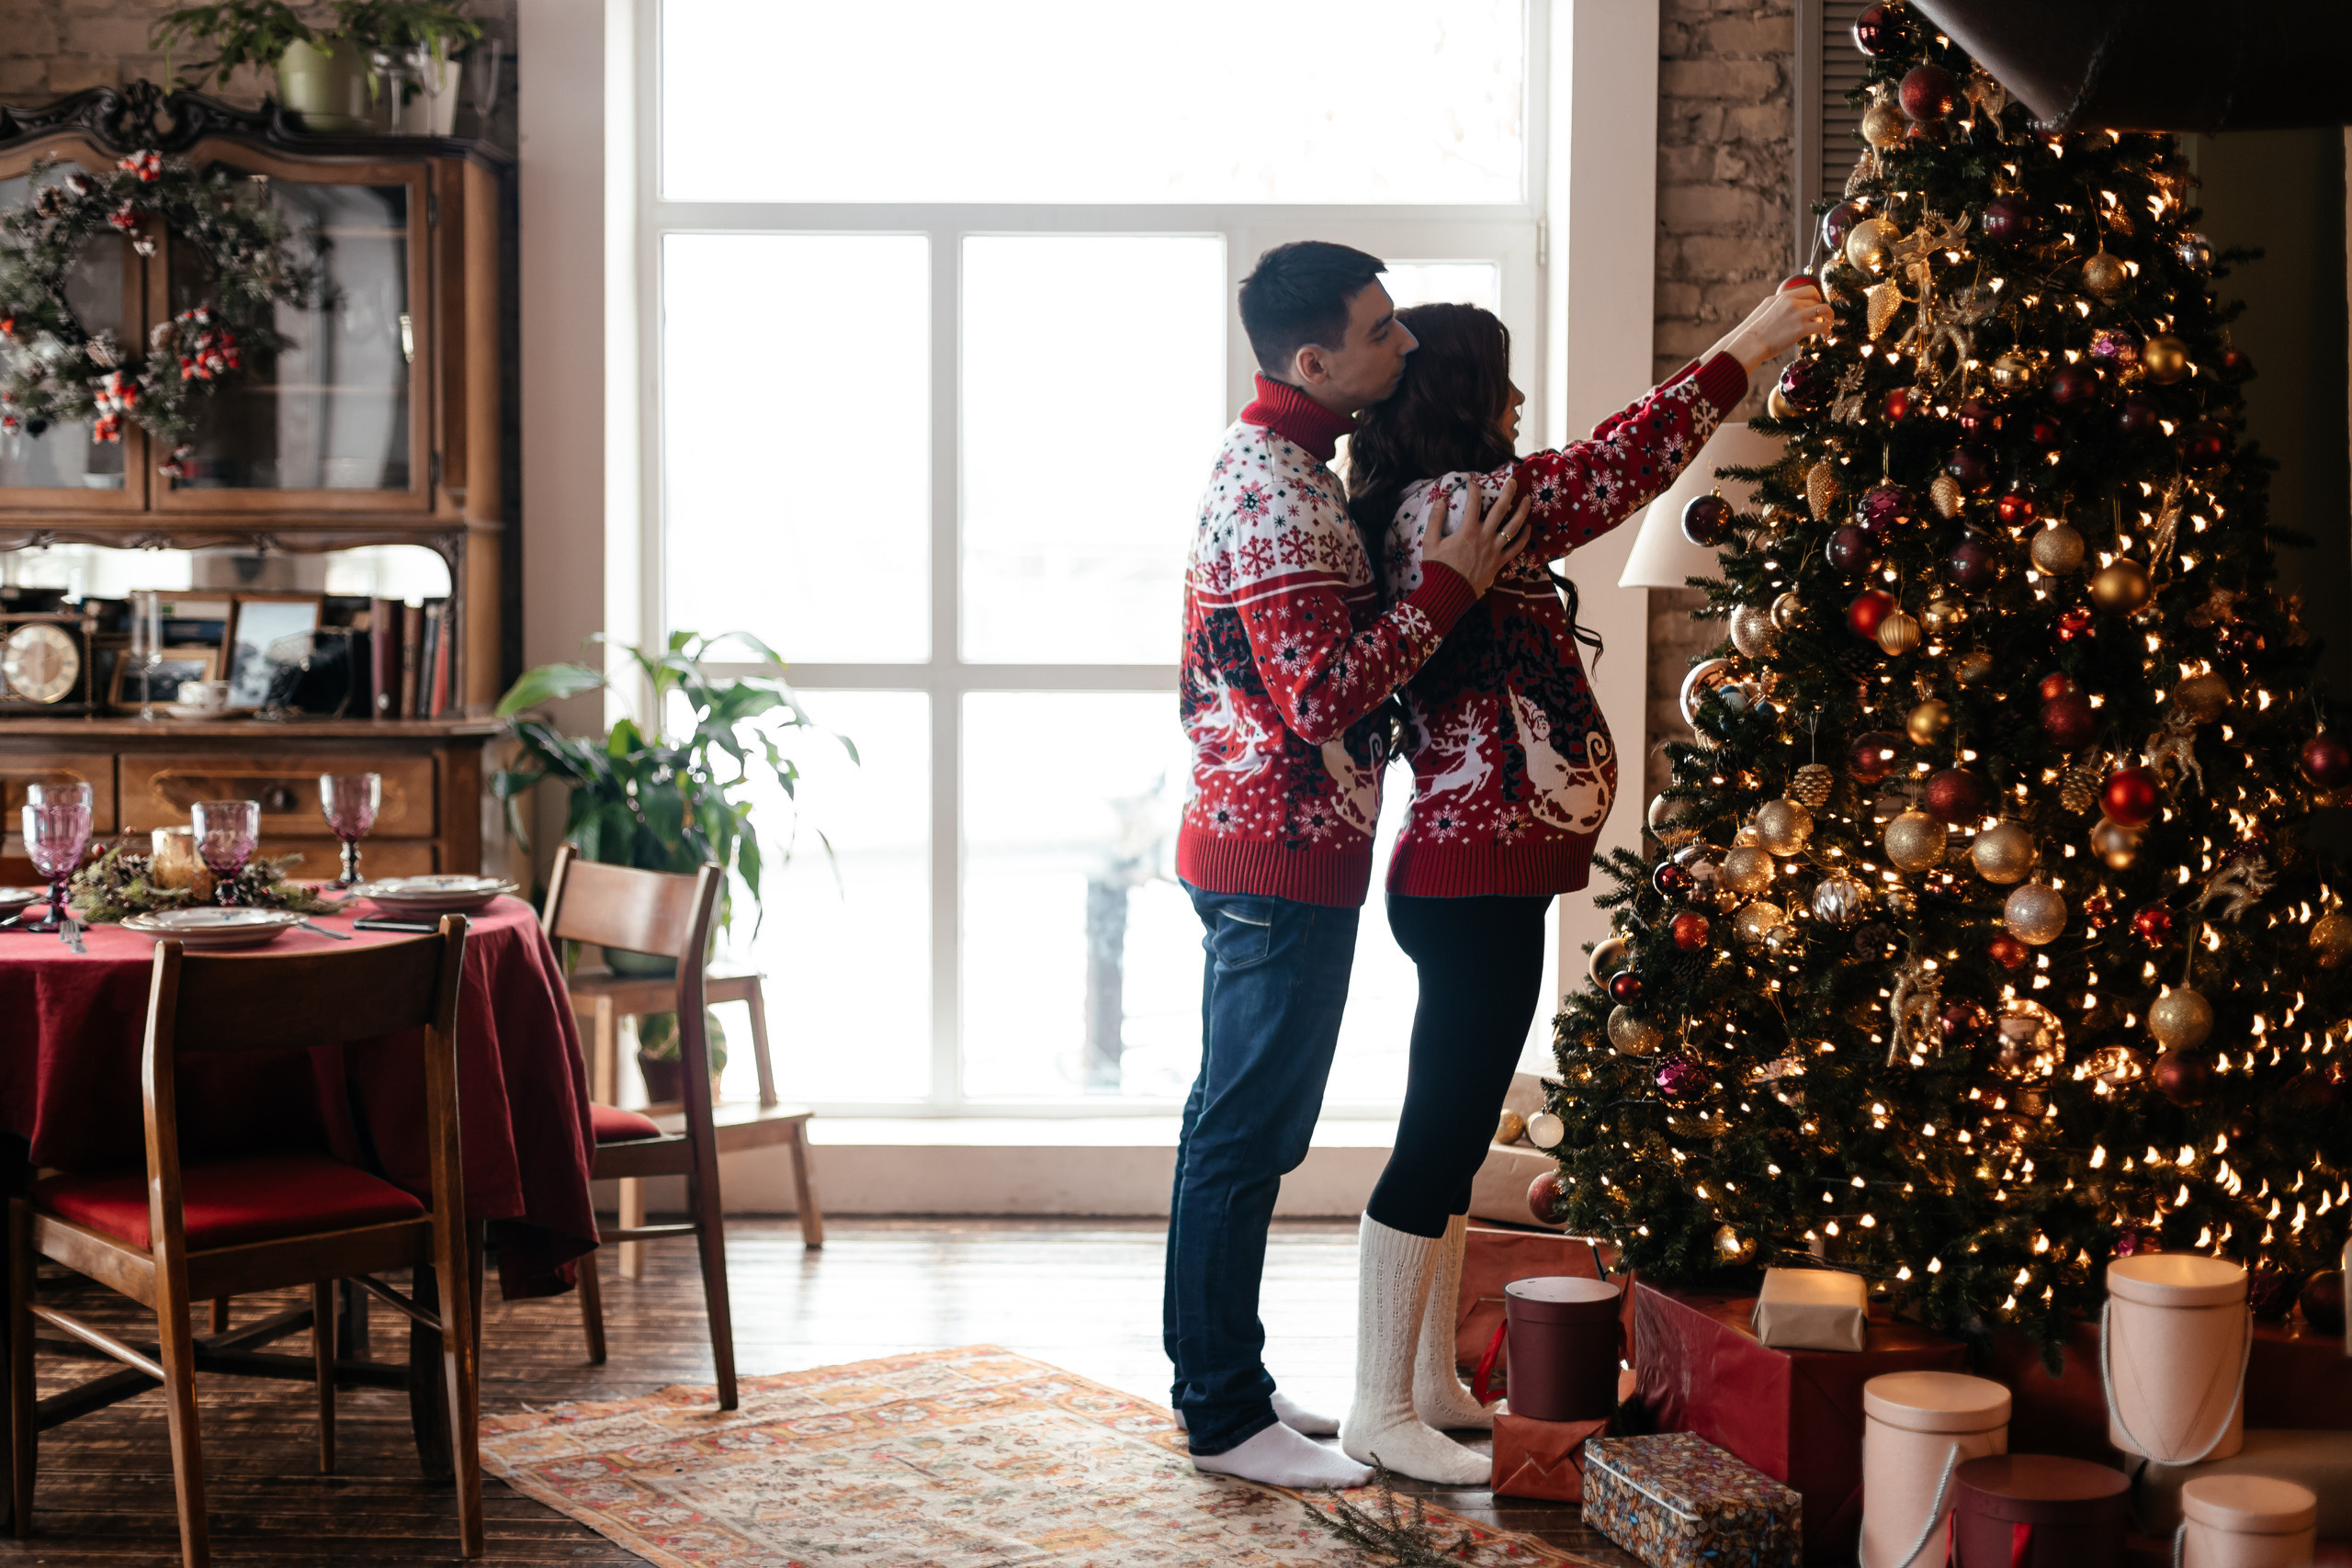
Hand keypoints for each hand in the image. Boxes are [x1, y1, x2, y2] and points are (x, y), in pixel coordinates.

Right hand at [1423, 476, 1532, 596]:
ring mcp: (1495, 550)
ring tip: (1527, 499)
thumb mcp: (1430, 542)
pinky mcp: (1499, 562)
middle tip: (1513, 481)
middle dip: (1508, 492)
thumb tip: (1440, 500)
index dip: (1474, 489)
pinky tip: (1527, 528)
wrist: (1449, 593)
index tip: (1473, 482)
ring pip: (1514, 526)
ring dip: (1522, 511)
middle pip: (1501, 509)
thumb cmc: (1438, 568)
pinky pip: (1516, 548)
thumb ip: (1435, 519)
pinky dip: (1524, 537)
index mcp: (1468, 531)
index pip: (1473, 502)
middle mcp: (1485, 537)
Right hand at [1714, 284, 1834, 374]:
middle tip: (1822, 319)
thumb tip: (1786, 307)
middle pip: (1818, 300)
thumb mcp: (1766, 309)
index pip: (1809, 289)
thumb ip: (1779, 305)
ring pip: (1825, 310)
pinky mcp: (1801, 329)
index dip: (1817, 297)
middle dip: (1822, 309)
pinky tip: (1824, 337)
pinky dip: (1827, 330)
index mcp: (1784, 296)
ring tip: (1828, 327)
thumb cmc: (1756, 331)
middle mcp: (1792, 302)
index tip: (1816, 306)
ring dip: (1829, 318)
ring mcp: (1798, 315)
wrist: (1751, 343)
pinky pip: (1823, 326)